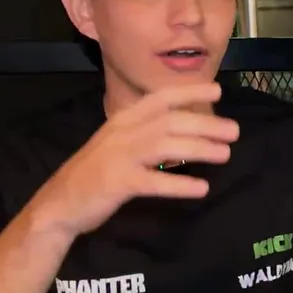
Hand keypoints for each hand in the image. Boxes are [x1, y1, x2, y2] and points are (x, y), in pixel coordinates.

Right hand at [29, 83, 239, 238]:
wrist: (58, 204)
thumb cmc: (95, 174)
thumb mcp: (117, 144)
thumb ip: (145, 134)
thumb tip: (186, 129)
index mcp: (123, 120)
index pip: (160, 98)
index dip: (189, 92)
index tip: (218, 88)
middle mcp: (122, 133)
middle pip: (170, 121)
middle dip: (205, 123)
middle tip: (234, 131)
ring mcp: (119, 157)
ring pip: (165, 146)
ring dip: (199, 148)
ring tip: (225, 154)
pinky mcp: (118, 183)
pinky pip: (154, 182)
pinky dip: (179, 184)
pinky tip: (201, 188)